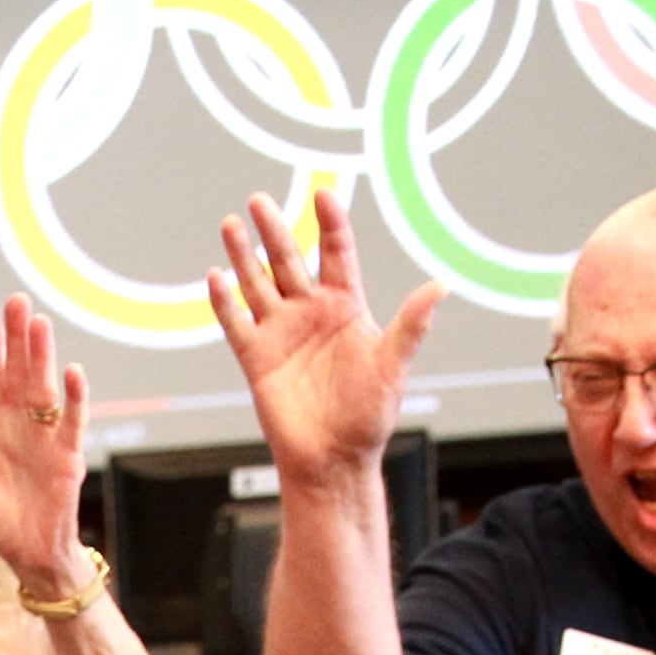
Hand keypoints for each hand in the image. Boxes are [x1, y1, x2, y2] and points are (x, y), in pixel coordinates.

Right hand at [205, 183, 443, 481]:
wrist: (333, 461)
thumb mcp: (393, 366)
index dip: (330, 222)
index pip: (336, 252)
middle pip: (289, 260)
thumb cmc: (368, 418)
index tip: (324, 193)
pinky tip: (215, 277)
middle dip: (275, 229)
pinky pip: (236, 324)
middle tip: (261, 200)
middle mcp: (310, 314)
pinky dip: (224, 302)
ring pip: (258, 284)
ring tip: (232, 225)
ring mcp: (281, 333)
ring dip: (245, 256)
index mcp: (345, 307)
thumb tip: (441, 287)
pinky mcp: (257, 358)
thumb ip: (411, 325)